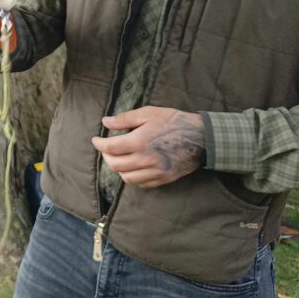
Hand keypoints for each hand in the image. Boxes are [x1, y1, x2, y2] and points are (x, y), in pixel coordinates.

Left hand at [90, 107, 204, 188]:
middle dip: (106, 157)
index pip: (110, 148)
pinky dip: (133, 177)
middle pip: (116, 165)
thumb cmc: (175, 121)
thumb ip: (125, 119)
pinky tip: (133, 168)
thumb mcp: (149, 113)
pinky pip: (142, 184)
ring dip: (118, 169)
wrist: (202, 137)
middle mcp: (146, 160)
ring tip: (118, 158)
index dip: (99, 144)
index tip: (96, 140)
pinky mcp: (164, 179)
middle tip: (106, 149)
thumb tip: (106, 122)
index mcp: (140, 142)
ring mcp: (156, 172)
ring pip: (127, 178)